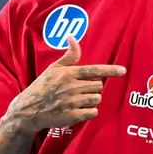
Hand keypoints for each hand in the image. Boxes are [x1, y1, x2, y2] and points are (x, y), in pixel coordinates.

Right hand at [5, 36, 126, 132]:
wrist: (28, 110)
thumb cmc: (43, 87)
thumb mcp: (53, 69)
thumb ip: (69, 56)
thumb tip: (72, 37)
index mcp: (68, 74)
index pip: (94, 70)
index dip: (110, 70)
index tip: (123, 70)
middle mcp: (71, 87)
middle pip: (98, 86)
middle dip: (92, 88)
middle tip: (78, 90)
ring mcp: (72, 102)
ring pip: (97, 99)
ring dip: (92, 100)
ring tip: (78, 99)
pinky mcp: (73, 116)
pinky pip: (93, 112)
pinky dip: (89, 112)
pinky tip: (78, 109)